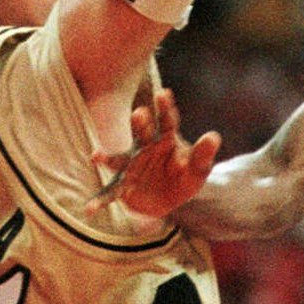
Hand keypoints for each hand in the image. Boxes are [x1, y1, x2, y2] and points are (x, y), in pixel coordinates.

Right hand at [86, 88, 220, 218]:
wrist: (170, 198)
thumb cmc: (185, 176)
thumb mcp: (198, 168)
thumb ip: (203, 154)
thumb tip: (214, 136)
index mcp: (166, 138)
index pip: (167, 121)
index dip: (165, 107)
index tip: (164, 93)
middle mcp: (145, 147)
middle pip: (143, 133)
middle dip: (141, 124)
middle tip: (140, 113)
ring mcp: (132, 166)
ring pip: (120, 159)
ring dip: (108, 157)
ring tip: (95, 156)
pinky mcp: (123, 185)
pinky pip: (111, 192)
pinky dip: (100, 201)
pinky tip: (89, 209)